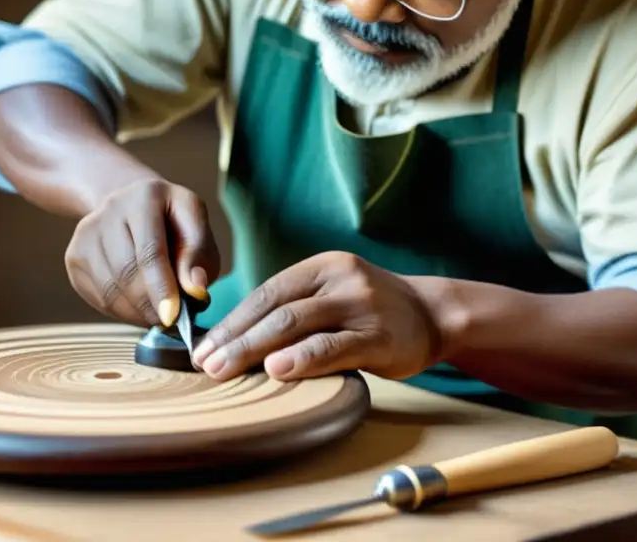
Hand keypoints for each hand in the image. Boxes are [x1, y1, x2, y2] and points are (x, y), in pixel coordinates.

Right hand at [64, 177, 220, 327]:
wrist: (133, 206)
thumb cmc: (173, 222)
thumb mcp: (197, 228)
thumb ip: (198, 255)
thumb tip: (195, 288)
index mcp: (146, 196)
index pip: (150, 250)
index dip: (161, 287)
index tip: (172, 317)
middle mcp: (110, 209)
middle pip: (126, 271)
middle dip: (150, 305)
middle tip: (169, 321)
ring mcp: (86, 233)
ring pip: (109, 289)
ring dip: (136, 312)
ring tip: (157, 314)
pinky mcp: (74, 256)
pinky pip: (97, 297)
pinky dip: (120, 312)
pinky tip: (137, 307)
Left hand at [191, 252, 441, 381]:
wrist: (434, 314)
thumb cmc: (372, 311)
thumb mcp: (333, 296)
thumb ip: (296, 310)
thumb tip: (235, 341)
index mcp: (322, 266)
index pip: (266, 292)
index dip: (232, 320)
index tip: (203, 347)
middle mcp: (340, 279)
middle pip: (276, 308)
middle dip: (235, 338)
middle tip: (205, 364)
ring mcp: (361, 305)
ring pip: (298, 324)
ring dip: (255, 348)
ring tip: (225, 369)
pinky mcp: (379, 336)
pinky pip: (333, 346)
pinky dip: (302, 358)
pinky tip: (277, 370)